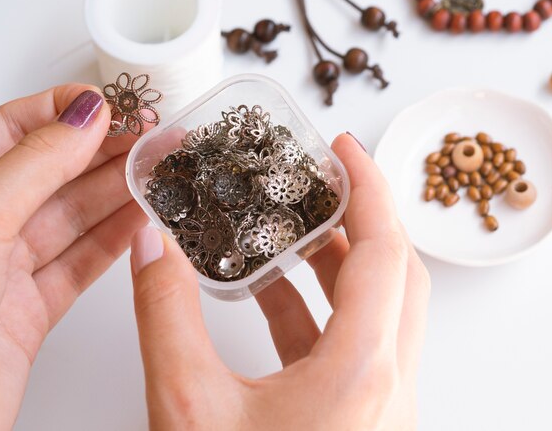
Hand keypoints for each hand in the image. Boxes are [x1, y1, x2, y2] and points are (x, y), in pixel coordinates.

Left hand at [0, 86, 147, 428]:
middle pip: (54, 172)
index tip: (114, 105)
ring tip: (159, 173)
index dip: (67, 111)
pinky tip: (144, 221)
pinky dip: (117, 242)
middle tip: (153, 138)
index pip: (15, 129)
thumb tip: (84, 114)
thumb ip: (37, 163)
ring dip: (120, 194)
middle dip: (106, 152)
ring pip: (75, 218)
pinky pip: (82, 264)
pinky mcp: (30, 310)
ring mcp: (5, 268)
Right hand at [130, 133, 430, 429]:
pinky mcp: (364, 421)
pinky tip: (276, 295)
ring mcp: (383, 408)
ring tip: (295, 229)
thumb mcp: (187, 406)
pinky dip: (322, 311)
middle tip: (327, 180)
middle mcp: (388, 389)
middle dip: (363, 217)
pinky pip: (358, 346)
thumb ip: (166, 317)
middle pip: (397, 275)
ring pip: (382, 311)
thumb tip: (154, 247)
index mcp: (360, 374)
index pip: (384, 253)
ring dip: (341, 265)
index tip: (344, 147)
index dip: (367, 187)